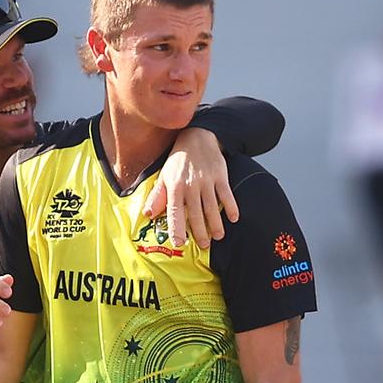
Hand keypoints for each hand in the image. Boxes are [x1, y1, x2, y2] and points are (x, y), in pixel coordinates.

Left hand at [143, 127, 238, 247]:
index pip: (175, 211)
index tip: (179, 242)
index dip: (176, 228)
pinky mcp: (220, 176)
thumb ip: (157, 197)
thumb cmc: (178, 160)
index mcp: (175, 186)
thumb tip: (148, 214)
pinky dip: (231, 207)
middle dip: (200, 232)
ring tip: (217, 236)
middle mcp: (191, 185)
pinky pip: (227, 194)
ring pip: (212, 207)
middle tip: (203, 245)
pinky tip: (233, 218)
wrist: (197, 137)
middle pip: (196, 213)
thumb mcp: (164, 176)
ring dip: (216, 224)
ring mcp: (207, 181)